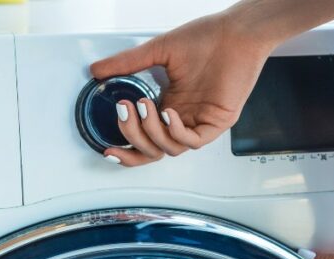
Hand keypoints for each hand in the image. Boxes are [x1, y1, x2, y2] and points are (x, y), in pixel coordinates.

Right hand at [90, 10, 274, 165]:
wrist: (235, 33)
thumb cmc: (205, 39)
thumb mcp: (158, 52)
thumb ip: (127, 63)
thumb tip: (98, 70)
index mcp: (169, 106)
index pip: (145, 140)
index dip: (127, 149)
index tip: (108, 148)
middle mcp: (183, 118)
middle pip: (153, 150)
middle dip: (134, 137)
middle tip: (125, 112)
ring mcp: (200, 122)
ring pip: (170, 148)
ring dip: (153, 131)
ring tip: (145, 107)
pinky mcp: (217, 123)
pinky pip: (193, 141)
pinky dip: (176, 132)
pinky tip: (168, 114)